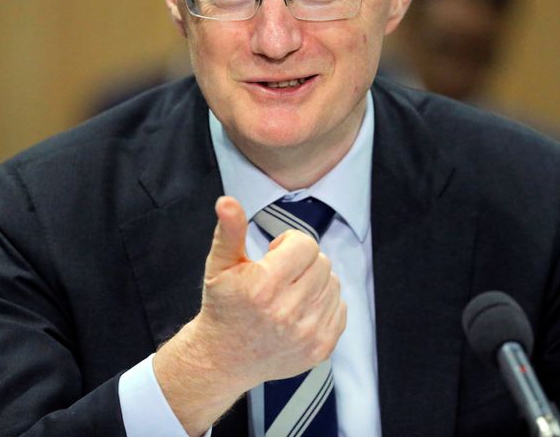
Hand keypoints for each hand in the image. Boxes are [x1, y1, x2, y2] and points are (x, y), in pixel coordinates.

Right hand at [153, 196, 345, 435]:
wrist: (224, 357)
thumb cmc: (224, 307)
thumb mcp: (219, 265)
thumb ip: (229, 231)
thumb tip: (228, 202)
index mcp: (264, 287)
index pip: (305, 245)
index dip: (289, 244)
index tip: (274, 255)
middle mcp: (288, 312)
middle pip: (322, 263)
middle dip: (303, 263)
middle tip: (281, 275)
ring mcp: (307, 332)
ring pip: (333, 284)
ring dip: (314, 283)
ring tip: (289, 293)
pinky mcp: (320, 348)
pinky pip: (340, 308)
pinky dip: (324, 305)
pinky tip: (301, 310)